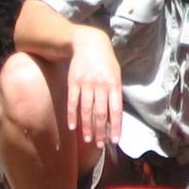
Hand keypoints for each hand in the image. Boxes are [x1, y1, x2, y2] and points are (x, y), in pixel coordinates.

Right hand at [66, 26, 122, 146]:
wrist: (89, 43)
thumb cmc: (106, 63)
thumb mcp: (116, 75)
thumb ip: (116, 94)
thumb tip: (115, 117)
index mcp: (114, 84)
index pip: (116, 110)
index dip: (116, 127)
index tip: (115, 141)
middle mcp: (100, 85)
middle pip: (101, 113)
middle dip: (101, 131)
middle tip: (100, 145)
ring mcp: (86, 84)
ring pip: (86, 110)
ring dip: (87, 127)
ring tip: (88, 140)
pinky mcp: (73, 82)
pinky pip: (73, 102)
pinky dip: (72, 116)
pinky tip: (72, 127)